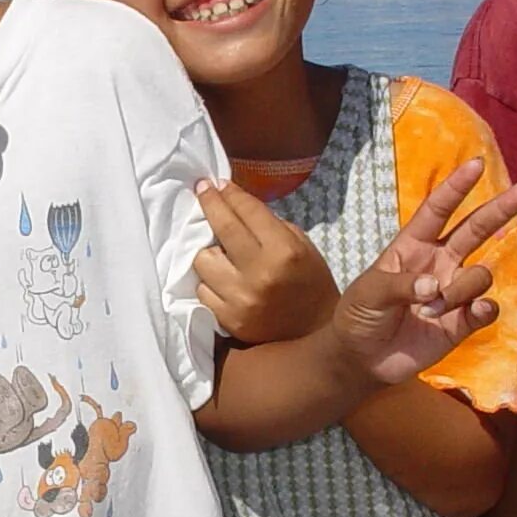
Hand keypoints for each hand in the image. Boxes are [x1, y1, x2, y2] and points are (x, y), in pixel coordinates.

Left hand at [194, 181, 337, 342]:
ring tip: (217, 250)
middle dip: (209, 203)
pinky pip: (202, 291)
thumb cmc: (309, 282)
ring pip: (202, 261)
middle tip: (203, 190)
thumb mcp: (301, 245)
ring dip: (207, 252)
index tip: (216, 183)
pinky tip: (219, 278)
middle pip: (221, 228)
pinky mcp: (229, 319)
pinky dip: (209, 282)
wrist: (313, 332)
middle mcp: (260, 273)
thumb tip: (233, 202)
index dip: (229, 193)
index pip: (247, 210)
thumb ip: (268, 224)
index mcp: (284, 251)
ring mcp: (241, 298)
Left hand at [330, 160, 516, 384]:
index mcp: (413, 245)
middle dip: (503, 208)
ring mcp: (453, 291)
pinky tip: (473, 313)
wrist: (362, 359)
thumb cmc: (360, 315)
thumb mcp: (368, 293)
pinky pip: (486, 308)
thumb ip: (399, 286)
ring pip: (480, 275)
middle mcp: (439, 262)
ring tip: (430, 311)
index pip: (438, 210)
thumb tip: (434, 286)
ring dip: (460, 290)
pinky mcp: (462, 322)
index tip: (476, 164)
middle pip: (477, 229)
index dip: (457, 187)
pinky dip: (484, 309)